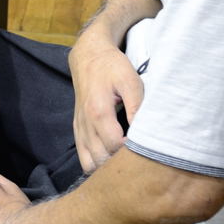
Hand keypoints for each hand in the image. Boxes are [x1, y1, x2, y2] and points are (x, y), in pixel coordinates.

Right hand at [69, 26, 143, 173]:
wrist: (89, 56)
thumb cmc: (112, 67)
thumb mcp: (130, 81)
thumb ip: (137, 106)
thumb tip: (145, 132)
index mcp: (98, 112)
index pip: (113, 146)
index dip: (130, 153)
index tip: (145, 151)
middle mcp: (85, 124)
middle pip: (100, 159)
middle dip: (119, 165)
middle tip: (139, 161)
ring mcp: (79, 128)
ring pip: (89, 163)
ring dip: (106, 168)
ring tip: (126, 163)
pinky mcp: (77, 130)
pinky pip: (83, 157)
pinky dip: (95, 165)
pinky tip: (110, 162)